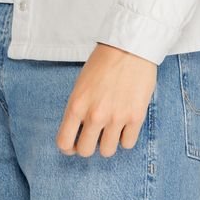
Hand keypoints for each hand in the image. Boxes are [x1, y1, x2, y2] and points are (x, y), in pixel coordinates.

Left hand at [56, 42, 156, 157]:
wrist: (130, 48)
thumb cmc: (103, 62)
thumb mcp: (81, 85)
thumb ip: (78, 109)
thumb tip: (79, 131)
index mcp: (76, 105)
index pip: (64, 142)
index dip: (68, 148)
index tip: (73, 145)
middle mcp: (94, 115)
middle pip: (86, 151)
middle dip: (89, 146)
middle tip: (94, 136)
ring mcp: (116, 118)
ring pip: (107, 151)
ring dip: (108, 143)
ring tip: (111, 130)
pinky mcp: (136, 117)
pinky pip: (128, 144)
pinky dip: (126, 138)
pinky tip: (125, 125)